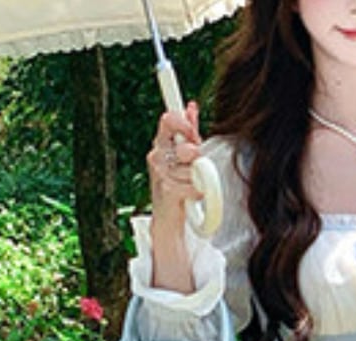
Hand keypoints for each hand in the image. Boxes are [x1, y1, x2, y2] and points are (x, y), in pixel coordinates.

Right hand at [147, 101, 203, 220]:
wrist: (167, 218)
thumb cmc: (176, 184)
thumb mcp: (183, 155)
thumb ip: (189, 132)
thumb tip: (191, 107)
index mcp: (160, 143)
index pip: (168, 119)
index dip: (184, 123)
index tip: (193, 132)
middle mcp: (157, 156)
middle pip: (187, 148)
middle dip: (197, 158)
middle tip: (195, 166)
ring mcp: (160, 173)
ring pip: (194, 169)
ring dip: (198, 178)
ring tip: (190, 184)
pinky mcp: (168, 190)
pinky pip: (195, 186)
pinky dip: (198, 192)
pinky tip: (191, 195)